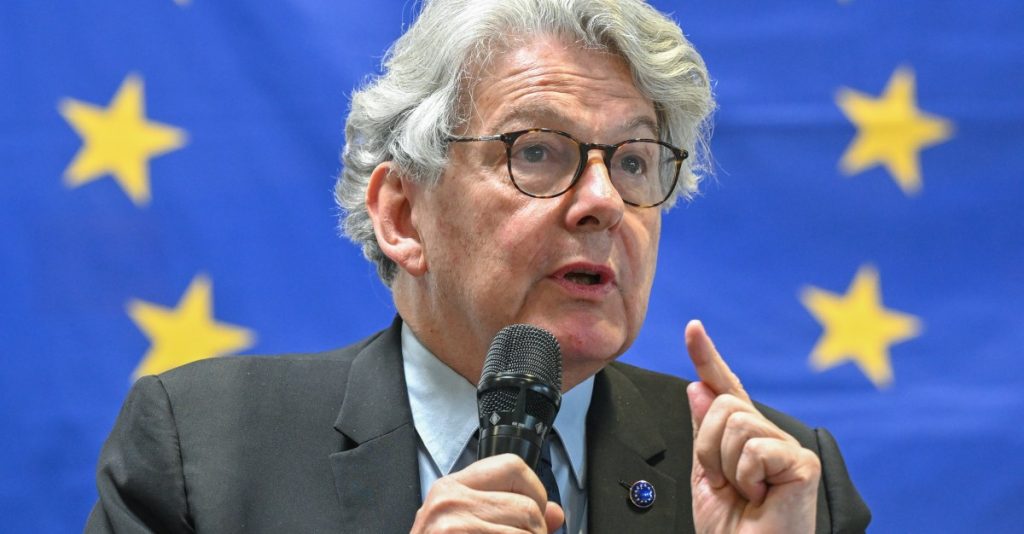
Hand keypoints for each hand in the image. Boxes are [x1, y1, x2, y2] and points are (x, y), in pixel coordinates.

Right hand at [411, 453, 564, 532]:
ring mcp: (453, 527)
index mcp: (450, 489)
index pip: (513, 467)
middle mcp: (449, 502)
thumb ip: (508, 512)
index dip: (534, 492)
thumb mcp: (465, 526)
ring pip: (529, 533)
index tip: (534, 514)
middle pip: (528, 508)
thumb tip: (555, 513)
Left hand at [685, 320, 820, 533]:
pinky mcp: (803, 463)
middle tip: (726, 486)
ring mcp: (789, 448)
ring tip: (746, 495)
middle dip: (709, 448)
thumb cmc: (730, 529)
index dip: (707, 358)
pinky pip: (754, 448)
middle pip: (723, 405)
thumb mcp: (705, 476)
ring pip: (736, 423)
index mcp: (744, 438)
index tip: (693, 328)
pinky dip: (746, 478)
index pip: (725, 390)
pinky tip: (762, 499)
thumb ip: (703, 432)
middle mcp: (770, 436)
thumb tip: (698, 387)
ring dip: (726, 466)